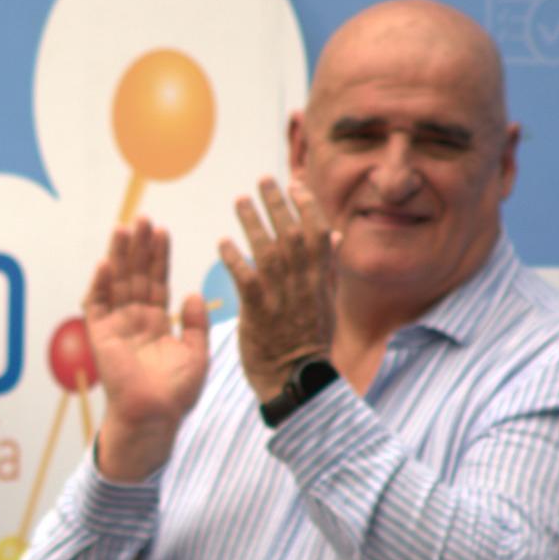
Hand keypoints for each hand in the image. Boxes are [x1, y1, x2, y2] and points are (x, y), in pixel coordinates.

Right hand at [85, 217, 210, 481]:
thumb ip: (195, 322)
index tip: (162, 231)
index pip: (157, 281)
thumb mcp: (196, 352)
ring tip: (123, 229)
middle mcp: (135, 320)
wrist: (155, 415)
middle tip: (142, 218)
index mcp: (157, 323)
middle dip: (138, 247)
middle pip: (135, 275)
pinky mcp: (100, 337)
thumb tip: (195, 294)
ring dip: (118, 256)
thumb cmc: (176, 392)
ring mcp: (116, 327)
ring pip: (116, 283)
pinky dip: (99, 285)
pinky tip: (105, 263)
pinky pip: (97, 306)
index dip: (159, 256)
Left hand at [219, 178, 336, 400]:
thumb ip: (327, 265)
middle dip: (278, 203)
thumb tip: (335, 233)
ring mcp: (282, 297)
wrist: (298, 380)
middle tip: (263, 179)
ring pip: (268, 250)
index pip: (318, 233)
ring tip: (240, 199)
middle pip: (292, 233)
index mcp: (321, 278)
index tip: (295, 184)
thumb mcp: (326, 300)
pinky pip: (246, 279)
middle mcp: (304, 283)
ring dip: (254, 222)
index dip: (306, 207)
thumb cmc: (309, 340)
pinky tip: (223, 242)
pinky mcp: (259, 312)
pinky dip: (235, 258)